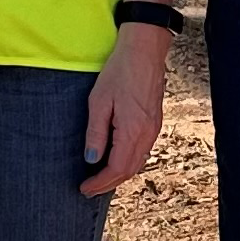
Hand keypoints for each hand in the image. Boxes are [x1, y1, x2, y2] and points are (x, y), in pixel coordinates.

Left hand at [79, 23, 170, 198]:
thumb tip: (92, 159)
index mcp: (132, 131)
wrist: (144, 51)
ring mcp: (154, 129)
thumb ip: (96, 132)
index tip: (84, 188)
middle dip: (108, 184)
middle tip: (89, 189)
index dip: (100, 182)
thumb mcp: (99, 101)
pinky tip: (116, 160)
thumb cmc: (120, 71)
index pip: (116, 168)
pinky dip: (128, 162)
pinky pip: (143, 151)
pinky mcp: (155, 123)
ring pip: (137, 162)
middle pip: (129, 171)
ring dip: (119, 175)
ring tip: (99, 179)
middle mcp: (147, 134)